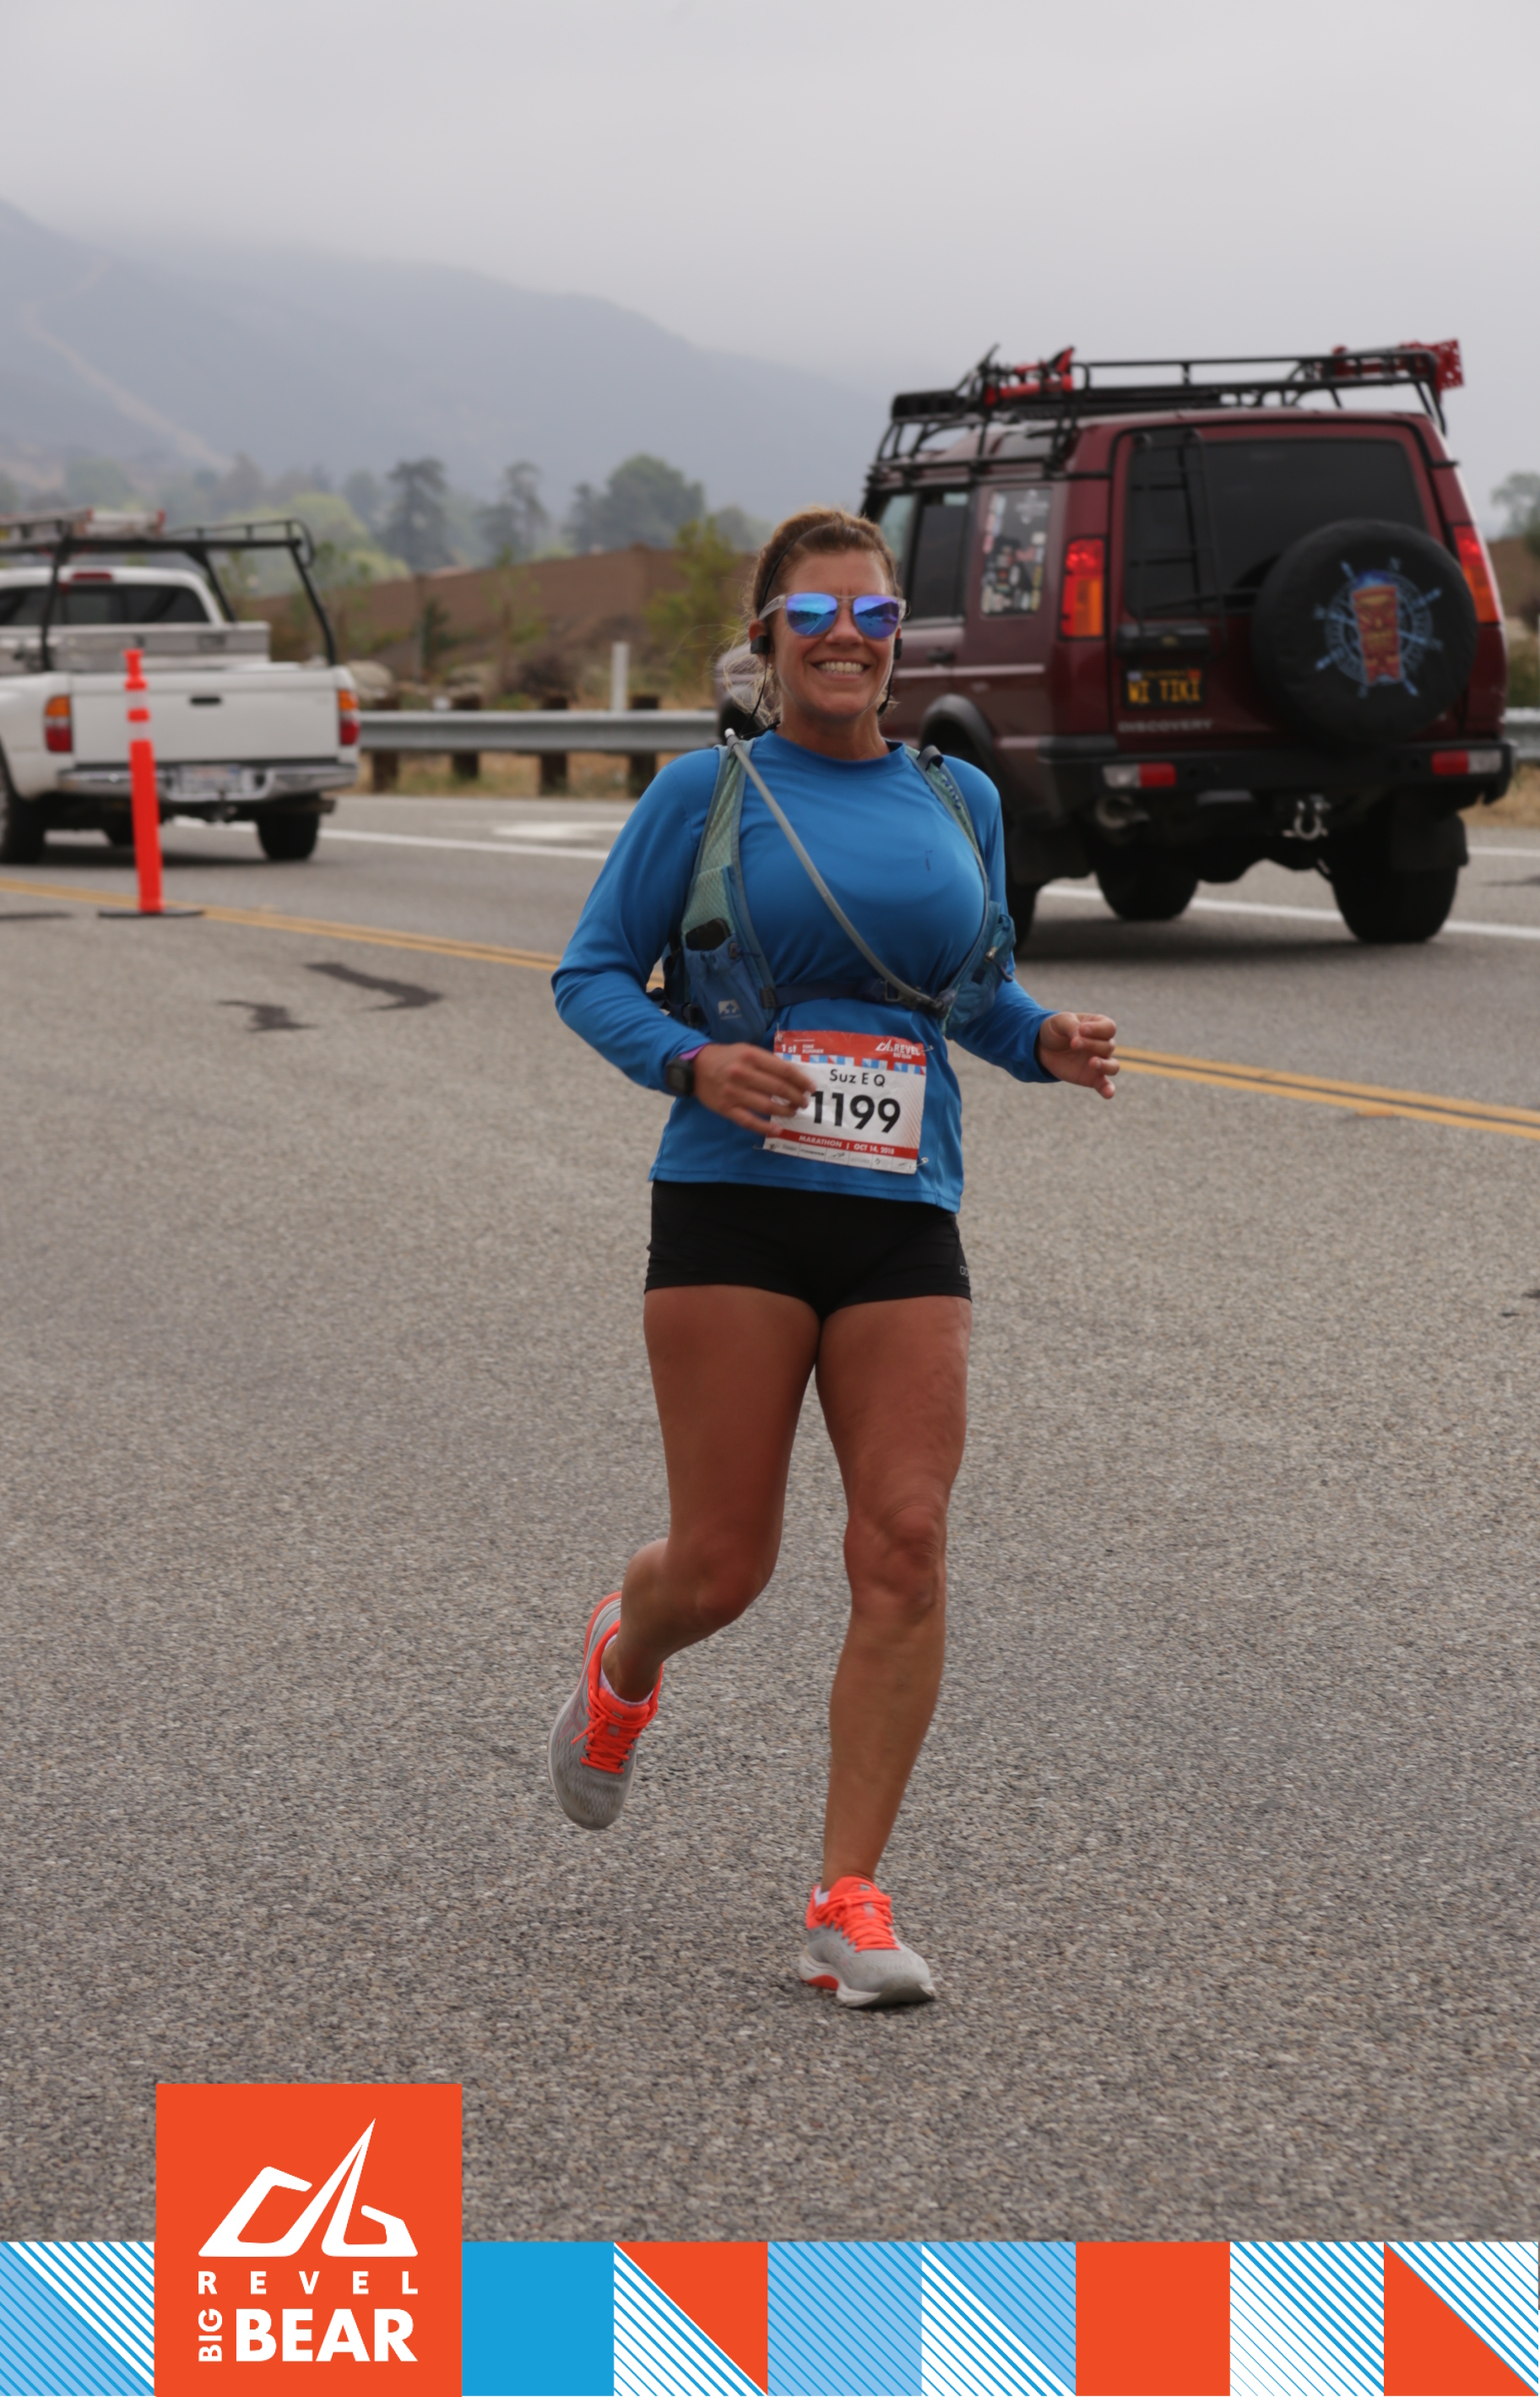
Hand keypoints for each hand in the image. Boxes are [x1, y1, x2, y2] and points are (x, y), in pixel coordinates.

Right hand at [692, 1042, 815, 1134]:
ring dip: (785, 1111)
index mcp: (751, 1056)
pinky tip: (777, 1130)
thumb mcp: (747, 1050)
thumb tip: (795, 1076)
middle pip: (779, 1089)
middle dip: (797, 1097)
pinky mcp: (726, 1108)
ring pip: (767, 1106)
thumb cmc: (727, 1057)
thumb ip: (768, 1062)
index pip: (784, 1070)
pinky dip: (765, 1128)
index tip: (811, 1088)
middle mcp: (743, 1074)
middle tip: (804, 1102)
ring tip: (793, 1112)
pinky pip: (749, 1121)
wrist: (695, 1067)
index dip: (801, 1080)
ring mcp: (734, 1093)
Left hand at [1036, 1011, 1118, 1098]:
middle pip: (1108, 1046)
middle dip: (1091, 1044)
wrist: (1043, 1047)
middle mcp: (1103, 1045)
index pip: (1109, 1028)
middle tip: (1073, 1044)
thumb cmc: (1056, 1030)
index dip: (1098, 1029)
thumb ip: (1072, 1026)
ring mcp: (1099, 1062)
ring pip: (1113, 1066)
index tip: (1081, 1029)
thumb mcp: (1061, 1021)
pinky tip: (1108, 1094)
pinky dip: (1108, 1090)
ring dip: (1104, 1065)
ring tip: (1091, 1062)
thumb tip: (1079, 1036)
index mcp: (1099, 1026)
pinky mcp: (1092, 1078)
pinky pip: (1105, 1086)